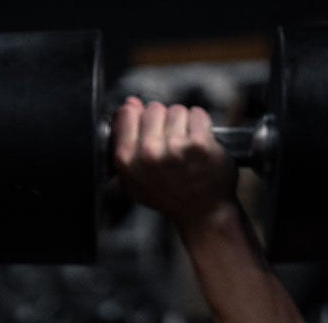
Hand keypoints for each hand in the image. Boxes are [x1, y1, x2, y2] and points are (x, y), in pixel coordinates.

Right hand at [112, 98, 237, 232]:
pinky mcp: (198, 145)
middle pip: (154, 109)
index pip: (126, 113)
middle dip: (164, 122)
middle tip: (172, 147)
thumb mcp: (135, 177)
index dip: (140, 119)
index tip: (151, 134)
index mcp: (126, 161)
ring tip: (186, 150)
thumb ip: (125, 139)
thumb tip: (129, 104)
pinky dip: (202, 125)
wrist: (201, 213)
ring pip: (177, 110)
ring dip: (184, 125)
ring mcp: (174, 149)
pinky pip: (197, 115)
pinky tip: (200, 146)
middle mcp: (147, 155)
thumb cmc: (169, 195)